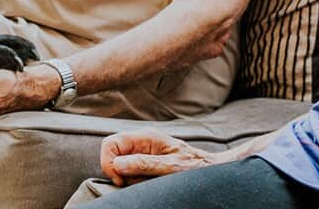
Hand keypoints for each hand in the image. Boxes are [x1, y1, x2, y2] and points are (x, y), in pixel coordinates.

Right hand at [100, 128, 220, 185]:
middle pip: (113, 154)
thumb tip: (118, 164)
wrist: (210, 169)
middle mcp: (141, 141)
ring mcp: (142, 151)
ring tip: (147, 181)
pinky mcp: (145, 161)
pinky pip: (130, 171)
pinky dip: (134, 180)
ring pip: (120, 165)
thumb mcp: (171, 166)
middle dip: (120, 172)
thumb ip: (144, 164)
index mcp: (146, 136)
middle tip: (136, 181)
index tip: (120, 179)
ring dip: (129, 177)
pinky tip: (148, 181)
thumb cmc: (195, 166)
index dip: (108, 162)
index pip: (110, 143)